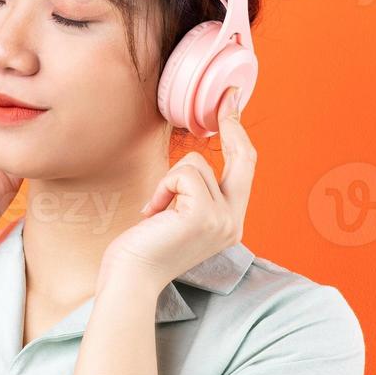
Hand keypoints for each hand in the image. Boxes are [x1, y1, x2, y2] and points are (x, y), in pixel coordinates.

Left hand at [101, 86, 253, 287]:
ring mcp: (223, 220)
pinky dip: (162, 189)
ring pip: (197, 164)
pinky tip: (152, 215)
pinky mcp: (204, 215)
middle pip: (244, 157)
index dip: (240, 135)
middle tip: (227, 96)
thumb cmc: (144, 248)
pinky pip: (182, 175)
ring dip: (168, 181)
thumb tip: (193, 164)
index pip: (244, 170)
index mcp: (231, 222)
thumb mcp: (178, 215)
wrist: (130, 278)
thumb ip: (194, 195)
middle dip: (234, 122)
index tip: (232, 105)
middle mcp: (234, 222)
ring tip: (155, 211)